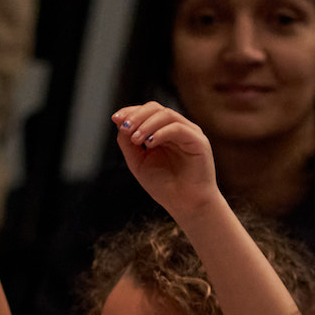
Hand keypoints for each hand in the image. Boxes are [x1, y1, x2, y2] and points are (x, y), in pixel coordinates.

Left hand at [112, 102, 224, 222]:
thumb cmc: (165, 187)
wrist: (186, 206)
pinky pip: (178, 129)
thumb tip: (120, 123)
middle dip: (137, 116)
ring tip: (135, 139)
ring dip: (147, 124)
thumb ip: (128, 143)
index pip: (146, 112)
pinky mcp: (198, 142)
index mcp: (163, 131)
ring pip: (167, 115)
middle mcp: (177, 128)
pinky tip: (149, 143)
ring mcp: (189, 133)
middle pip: (155, 108)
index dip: (130, 112)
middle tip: (125, 128)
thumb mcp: (138, 162)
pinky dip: (161, 132)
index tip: (115, 119)